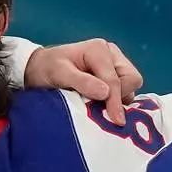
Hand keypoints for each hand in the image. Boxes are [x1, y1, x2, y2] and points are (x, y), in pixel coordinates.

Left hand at [24, 39, 143, 124]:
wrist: (39, 69)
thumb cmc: (47, 69)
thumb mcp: (59, 73)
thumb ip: (82, 82)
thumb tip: (105, 93)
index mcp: (99, 49)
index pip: (115, 79)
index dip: (115, 101)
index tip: (116, 121)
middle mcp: (111, 54)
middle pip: (132, 79)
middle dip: (121, 97)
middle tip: (105, 111)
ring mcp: (114, 65)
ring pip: (131, 86)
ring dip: (119, 100)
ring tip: (99, 109)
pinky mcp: (114, 77)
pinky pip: (125, 91)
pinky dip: (117, 101)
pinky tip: (103, 108)